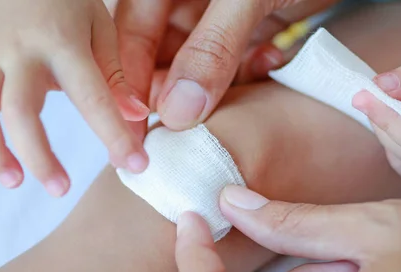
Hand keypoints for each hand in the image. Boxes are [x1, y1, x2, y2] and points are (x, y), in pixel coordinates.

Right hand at [0, 0, 149, 196]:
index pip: (91, 97)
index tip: (136, 165)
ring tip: (13, 182)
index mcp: (63, 44)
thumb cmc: (68, 1)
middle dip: (39, 155)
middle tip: (60, 189)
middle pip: (19, 110)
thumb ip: (114, 73)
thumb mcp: (100, 27)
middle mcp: (20, 53)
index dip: (114, 135)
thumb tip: (136, 115)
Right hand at [115, 0, 338, 130]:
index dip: (130, 82)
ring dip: (219, 85)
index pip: (131, 35)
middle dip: (177, 92)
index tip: (138, 130)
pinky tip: (269, 56)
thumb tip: (176, 112)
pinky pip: (232, 63)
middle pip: (159, 56)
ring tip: (247, 74)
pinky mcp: (247, 25)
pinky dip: (248, 69)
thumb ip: (212, 48)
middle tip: (191, 125)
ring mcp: (215, 13)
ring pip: (197, 67)